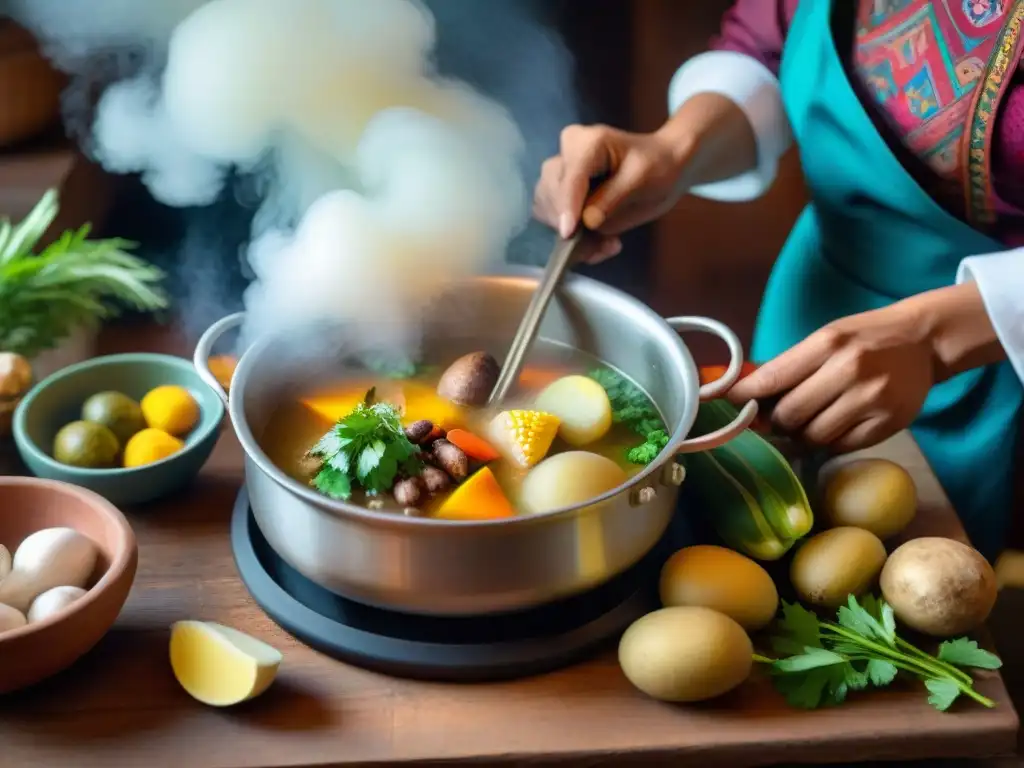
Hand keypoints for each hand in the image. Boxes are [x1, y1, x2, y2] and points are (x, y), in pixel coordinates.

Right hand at [533, 123, 690, 263]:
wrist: (660, 167)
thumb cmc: (656, 166)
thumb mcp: (643, 179)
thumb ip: (614, 198)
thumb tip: (588, 221)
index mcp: (586, 143)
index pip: (570, 178)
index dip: (568, 206)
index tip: (568, 233)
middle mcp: (564, 155)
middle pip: (551, 195)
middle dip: (572, 225)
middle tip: (606, 245)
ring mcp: (557, 175)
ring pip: (546, 210)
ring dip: (572, 235)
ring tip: (606, 244)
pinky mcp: (556, 195)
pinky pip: (552, 221)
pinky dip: (573, 238)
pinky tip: (598, 242)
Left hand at [726, 302, 935, 451]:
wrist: (924, 341)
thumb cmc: (865, 337)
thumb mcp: (827, 337)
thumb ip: (791, 365)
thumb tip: (747, 396)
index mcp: (829, 343)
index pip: (773, 377)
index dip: (745, 396)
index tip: (730, 405)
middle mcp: (850, 371)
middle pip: (789, 414)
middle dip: (774, 422)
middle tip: (773, 420)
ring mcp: (872, 401)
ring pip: (813, 437)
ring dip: (798, 436)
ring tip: (800, 426)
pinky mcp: (888, 425)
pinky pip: (840, 447)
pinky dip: (825, 444)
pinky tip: (827, 430)